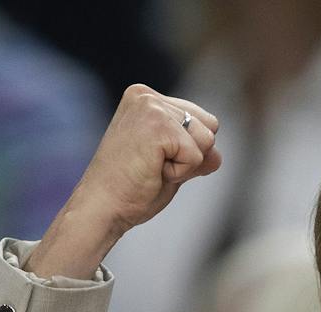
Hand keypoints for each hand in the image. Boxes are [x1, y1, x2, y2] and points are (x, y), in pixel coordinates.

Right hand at [31, 84, 221, 278]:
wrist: (103, 207)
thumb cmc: (131, 189)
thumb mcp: (170, 165)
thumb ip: (194, 152)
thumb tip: (217, 155)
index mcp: (146, 97)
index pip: (202, 120)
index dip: (189, 150)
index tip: (154, 160)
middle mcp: (147, 95)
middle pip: (210, 126)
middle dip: (191, 155)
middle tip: (153, 166)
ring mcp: (151, 107)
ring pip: (207, 140)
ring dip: (186, 165)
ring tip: (152, 168)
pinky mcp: (157, 126)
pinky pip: (197, 156)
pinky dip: (180, 173)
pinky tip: (152, 172)